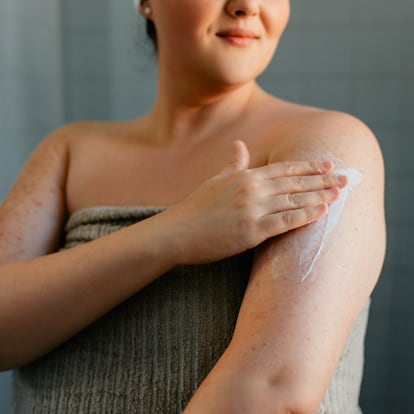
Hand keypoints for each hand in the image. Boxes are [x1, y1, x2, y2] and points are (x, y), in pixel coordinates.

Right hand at [164, 140, 345, 264]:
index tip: (328, 164)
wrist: (176, 233)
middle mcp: (252, 190)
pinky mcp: (251, 232)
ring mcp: (252, 210)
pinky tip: (322, 212)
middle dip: (323, 179)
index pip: (284, 168)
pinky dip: (306, 216)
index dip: (309, 166)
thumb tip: (240, 145)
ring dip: (321, 196)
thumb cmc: (194, 208)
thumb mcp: (214, 181)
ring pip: (295, 200)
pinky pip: (285, 222)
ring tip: (341, 194)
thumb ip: (233, 164)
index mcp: (244, 176)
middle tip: (347, 177)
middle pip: (295, 182)